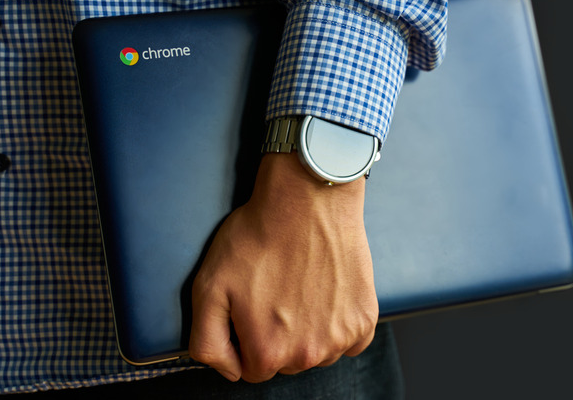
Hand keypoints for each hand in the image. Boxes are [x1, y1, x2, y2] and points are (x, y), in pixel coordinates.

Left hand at [188, 153, 378, 382]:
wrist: (306, 200)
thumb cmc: (257, 237)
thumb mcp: (208, 287)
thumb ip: (207, 342)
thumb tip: (228, 371)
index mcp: (268, 352)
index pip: (252, 369)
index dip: (248, 337)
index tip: (252, 307)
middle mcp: (308, 354)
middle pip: (287, 363)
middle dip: (278, 335)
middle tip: (275, 291)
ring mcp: (340, 337)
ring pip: (319, 353)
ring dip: (310, 331)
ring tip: (300, 287)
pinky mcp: (365, 318)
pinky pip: (350, 340)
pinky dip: (339, 323)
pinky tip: (326, 292)